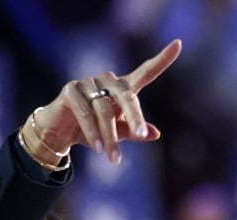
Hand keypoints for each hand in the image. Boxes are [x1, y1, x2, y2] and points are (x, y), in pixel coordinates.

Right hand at [21, 39, 181, 165]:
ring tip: (113, 158)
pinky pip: (86, 113)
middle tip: (141, 135)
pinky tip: (97, 147)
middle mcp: (107, 81)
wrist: (59, 135)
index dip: (162, 59)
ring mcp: (88, 83)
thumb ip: (133, 132)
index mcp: (122, 89)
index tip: (178, 44)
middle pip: (127, 95)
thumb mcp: (115, 135)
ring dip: (110, 137)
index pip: (145, 72)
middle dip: (135, 117)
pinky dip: (93, 132)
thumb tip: (155, 133)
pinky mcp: (70, 90)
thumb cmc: (91, 132)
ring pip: (105, 110)